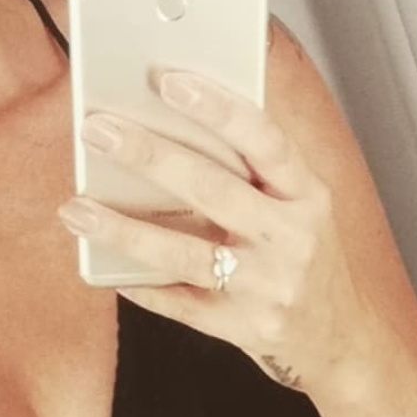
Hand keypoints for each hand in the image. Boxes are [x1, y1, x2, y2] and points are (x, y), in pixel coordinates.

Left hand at [56, 67, 367, 398]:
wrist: (342, 337)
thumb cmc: (302, 253)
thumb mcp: (297, 205)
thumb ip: (250, 170)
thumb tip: (168, 122)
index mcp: (306, 194)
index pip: (264, 139)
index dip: (218, 107)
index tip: (167, 79)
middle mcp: (290, 238)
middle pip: (212, 189)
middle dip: (149, 155)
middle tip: (97, 129)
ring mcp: (266, 286)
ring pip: (183, 253)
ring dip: (122, 229)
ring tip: (75, 208)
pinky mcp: (241, 327)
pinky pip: (178, 303)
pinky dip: (139, 285)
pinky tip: (103, 268)